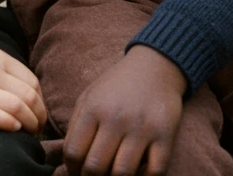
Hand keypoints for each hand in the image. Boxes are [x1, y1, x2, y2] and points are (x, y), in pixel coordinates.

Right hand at [0, 25, 46, 134]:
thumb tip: (21, 86)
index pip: (32, 82)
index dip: (41, 102)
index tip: (39, 114)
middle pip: (29, 97)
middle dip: (39, 117)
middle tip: (38, 129)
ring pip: (16, 107)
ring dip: (29, 124)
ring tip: (29, 134)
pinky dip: (8, 124)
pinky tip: (13, 129)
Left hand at [63, 46, 185, 175]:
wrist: (154, 67)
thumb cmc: (117, 85)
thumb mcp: (89, 96)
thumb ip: (75, 127)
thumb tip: (68, 164)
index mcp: (93, 108)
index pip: (74, 152)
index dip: (72, 170)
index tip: (77, 173)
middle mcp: (116, 118)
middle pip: (96, 167)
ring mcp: (142, 128)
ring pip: (122, 174)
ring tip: (112, 175)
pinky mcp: (165, 136)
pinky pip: (154, 172)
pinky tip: (137, 173)